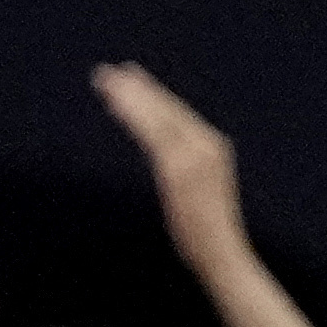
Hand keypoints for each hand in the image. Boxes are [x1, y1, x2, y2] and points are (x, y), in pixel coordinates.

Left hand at [92, 64, 255, 273]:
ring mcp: (193, 157)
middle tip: (108, 72)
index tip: (129, 76)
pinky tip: (113, 103)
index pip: (178, 111)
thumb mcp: (196, 188)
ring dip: (128, 97)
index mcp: (214, 147)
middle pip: (166, 108)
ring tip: (103, 81)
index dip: (152, 92)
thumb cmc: (207, 230)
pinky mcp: (177, 170)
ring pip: (155, 117)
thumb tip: (161, 154)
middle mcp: (207, 145)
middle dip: (136, 88)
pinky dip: (131, 116)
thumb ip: (181, 165)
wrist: (222, 254)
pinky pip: (150, 135)